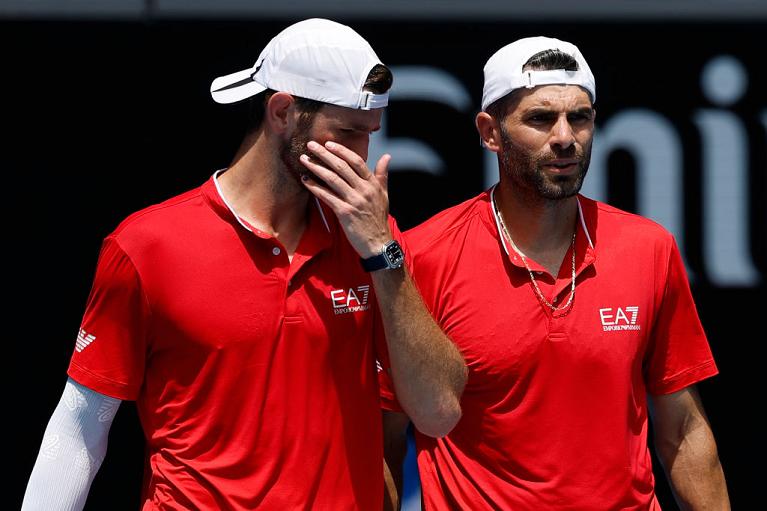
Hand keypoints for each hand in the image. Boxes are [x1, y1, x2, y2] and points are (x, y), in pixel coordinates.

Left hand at [300, 140, 391, 257]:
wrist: (378, 244)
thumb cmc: (379, 220)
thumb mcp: (384, 195)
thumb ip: (382, 175)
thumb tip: (387, 157)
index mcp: (372, 184)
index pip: (356, 161)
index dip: (342, 151)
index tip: (328, 144)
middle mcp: (364, 190)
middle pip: (342, 167)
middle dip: (324, 154)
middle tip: (311, 144)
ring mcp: (354, 201)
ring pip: (333, 179)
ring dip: (316, 168)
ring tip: (304, 160)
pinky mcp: (345, 212)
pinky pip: (327, 196)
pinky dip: (315, 187)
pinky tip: (306, 180)